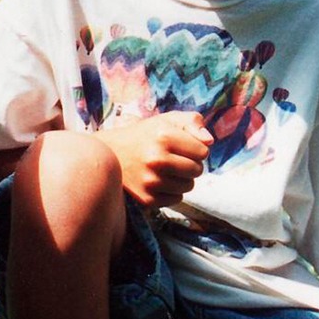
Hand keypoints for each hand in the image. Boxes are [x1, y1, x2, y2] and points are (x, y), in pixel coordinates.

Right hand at [94, 111, 212, 207]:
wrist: (110, 154)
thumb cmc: (145, 135)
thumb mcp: (167, 120)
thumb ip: (192, 122)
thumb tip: (209, 141)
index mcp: (163, 136)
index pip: (203, 151)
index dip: (194, 148)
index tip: (180, 146)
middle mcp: (156, 159)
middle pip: (198, 170)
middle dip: (190, 164)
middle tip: (173, 158)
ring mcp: (151, 181)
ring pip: (189, 186)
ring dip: (182, 178)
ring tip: (165, 169)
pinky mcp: (147, 198)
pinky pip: (177, 199)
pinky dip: (171, 191)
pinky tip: (157, 181)